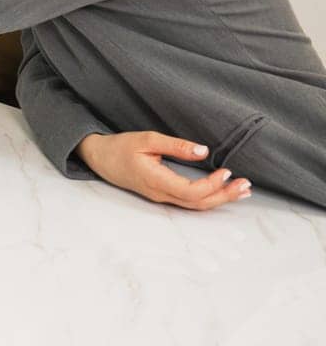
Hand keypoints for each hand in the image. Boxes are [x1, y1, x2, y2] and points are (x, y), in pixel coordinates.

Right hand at [76, 131, 251, 210]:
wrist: (99, 158)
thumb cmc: (121, 147)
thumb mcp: (147, 140)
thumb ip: (175, 145)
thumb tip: (203, 151)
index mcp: (155, 181)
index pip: (191, 191)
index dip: (212, 185)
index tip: (226, 171)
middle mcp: (160, 194)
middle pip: (198, 204)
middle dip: (224, 196)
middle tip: (246, 185)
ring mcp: (161, 197)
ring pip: (195, 206)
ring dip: (220, 199)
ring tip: (241, 190)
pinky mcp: (163, 195)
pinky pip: (190, 202)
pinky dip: (209, 198)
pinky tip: (221, 191)